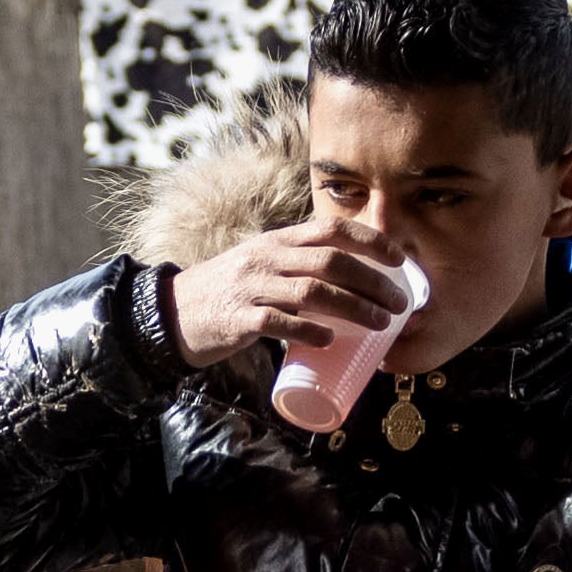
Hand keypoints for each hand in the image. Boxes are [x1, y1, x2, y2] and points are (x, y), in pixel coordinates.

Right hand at [170, 213, 409, 375]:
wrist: (172, 313)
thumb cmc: (228, 292)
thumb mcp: (262, 264)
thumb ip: (297, 266)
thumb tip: (353, 283)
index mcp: (277, 241)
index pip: (330, 228)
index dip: (370, 240)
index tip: (399, 259)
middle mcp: (266, 258)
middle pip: (330, 261)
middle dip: (373, 281)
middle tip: (399, 304)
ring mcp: (251, 288)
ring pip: (312, 292)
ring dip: (353, 308)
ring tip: (380, 324)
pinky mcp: (237, 320)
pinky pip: (278, 323)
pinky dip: (308, 332)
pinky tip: (329, 342)